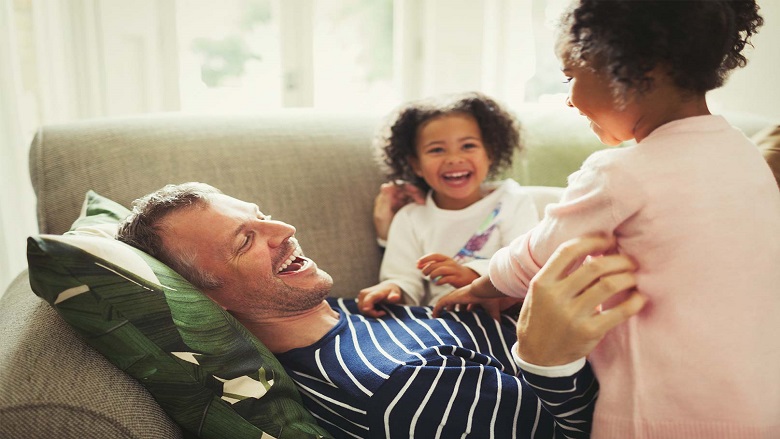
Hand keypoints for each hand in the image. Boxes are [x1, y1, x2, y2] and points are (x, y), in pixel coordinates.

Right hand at [358, 281, 404, 316]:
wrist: (386, 287)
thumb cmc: (391, 291)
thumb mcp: (395, 293)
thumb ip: (394, 296)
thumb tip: (394, 297)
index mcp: (374, 291)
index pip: (369, 300)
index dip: (370, 309)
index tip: (381, 313)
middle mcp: (365, 293)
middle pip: (364, 307)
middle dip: (372, 313)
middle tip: (383, 312)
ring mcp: (361, 296)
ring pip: (362, 309)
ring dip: (370, 313)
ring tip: (380, 311)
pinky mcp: (359, 300)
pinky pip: (361, 309)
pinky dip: (368, 312)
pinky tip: (375, 310)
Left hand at [374, 181, 425, 240]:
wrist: (391, 240)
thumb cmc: (383, 227)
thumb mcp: (381, 215)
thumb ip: (384, 200)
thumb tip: (385, 186)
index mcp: (387, 196)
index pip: (397, 186)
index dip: (405, 186)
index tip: (412, 190)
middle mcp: (395, 196)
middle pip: (406, 188)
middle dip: (414, 191)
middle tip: (420, 199)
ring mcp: (403, 201)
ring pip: (413, 193)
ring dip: (419, 195)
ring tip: (423, 202)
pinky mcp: (410, 206)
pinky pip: (416, 200)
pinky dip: (421, 200)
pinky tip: (424, 204)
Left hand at [417, 253, 478, 287]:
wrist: (468, 277)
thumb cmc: (452, 271)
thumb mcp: (442, 266)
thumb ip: (431, 265)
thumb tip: (417, 264)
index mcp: (446, 259)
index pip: (434, 255)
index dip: (425, 259)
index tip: (418, 264)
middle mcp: (450, 263)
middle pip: (436, 264)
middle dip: (427, 269)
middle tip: (424, 274)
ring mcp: (454, 271)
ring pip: (441, 270)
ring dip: (433, 275)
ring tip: (431, 278)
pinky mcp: (457, 279)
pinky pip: (446, 279)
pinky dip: (439, 281)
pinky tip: (437, 283)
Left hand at [432, 274, 506, 318]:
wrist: (486, 291)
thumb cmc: (490, 299)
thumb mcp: (492, 311)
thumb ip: (494, 319)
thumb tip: (500, 329)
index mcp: (470, 298)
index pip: (463, 305)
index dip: (460, 311)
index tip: (458, 320)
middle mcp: (462, 296)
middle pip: (453, 304)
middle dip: (449, 312)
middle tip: (446, 321)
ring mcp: (456, 296)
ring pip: (445, 303)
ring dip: (441, 310)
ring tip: (437, 319)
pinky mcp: (451, 297)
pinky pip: (440, 304)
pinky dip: (437, 309)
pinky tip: (434, 316)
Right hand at [515, 235, 646, 365]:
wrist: (537, 356)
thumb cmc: (542, 317)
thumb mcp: (540, 291)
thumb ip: (560, 271)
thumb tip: (594, 248)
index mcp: (542, 282)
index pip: (569, 251)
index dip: (593, 241)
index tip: (609, 240)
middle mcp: (556, 296)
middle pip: (595, 266)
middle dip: (618, 259)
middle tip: (629, 261)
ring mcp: (572, 315)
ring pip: (609, 285)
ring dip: (628, 277)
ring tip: (633, 277)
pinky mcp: (588, 332)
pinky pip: (619, 312)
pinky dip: (634, 301)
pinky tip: (639, 298)